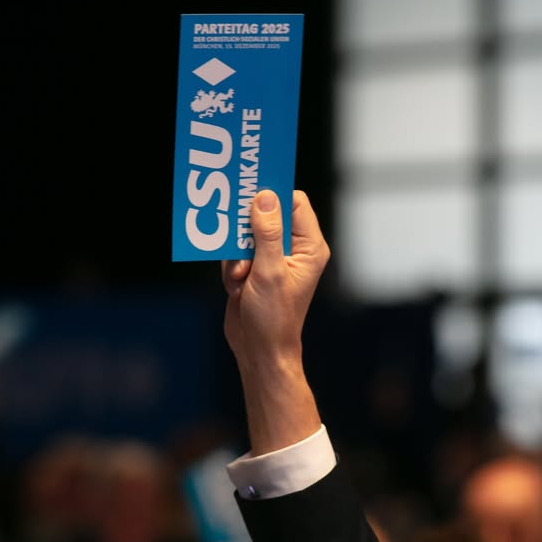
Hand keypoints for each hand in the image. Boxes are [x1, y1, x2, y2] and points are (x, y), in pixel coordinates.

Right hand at [221, 189, 329, 454]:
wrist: (258, 351)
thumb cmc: (273, 317)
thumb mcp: (269, 271)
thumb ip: (266, 233)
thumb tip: (265, 197)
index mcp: (309, 247)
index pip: (294, 203)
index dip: (272, 194)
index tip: (249, 191)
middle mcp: (295, 249)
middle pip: (267, 214)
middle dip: (248, 229)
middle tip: (236, 236)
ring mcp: (273, 258)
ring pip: (246, 233)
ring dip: (237, 253)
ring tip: (240, 275)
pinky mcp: (255, 269)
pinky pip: (236, 251)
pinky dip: (231, 266)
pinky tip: (236, 287)